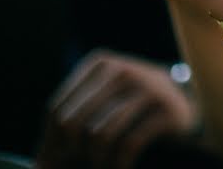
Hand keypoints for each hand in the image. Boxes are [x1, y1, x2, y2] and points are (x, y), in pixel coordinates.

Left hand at [36, 50, 197, 168]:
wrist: (184, 107)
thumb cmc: (132, 110)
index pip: (56, 110)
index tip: (56, 162)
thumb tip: (37, 165)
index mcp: (100, 64)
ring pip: (99, 135)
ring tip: (101, 167)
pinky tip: (120, 168)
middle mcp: (123, 70)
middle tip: (80, 165)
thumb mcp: (103, 102)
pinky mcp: (168, 110)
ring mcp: (148, 88)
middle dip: (71, 154)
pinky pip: (129, 145)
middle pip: (73, 123)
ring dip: (96, 161)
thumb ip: (71, 120)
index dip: (51, 143)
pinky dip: (119, 164)